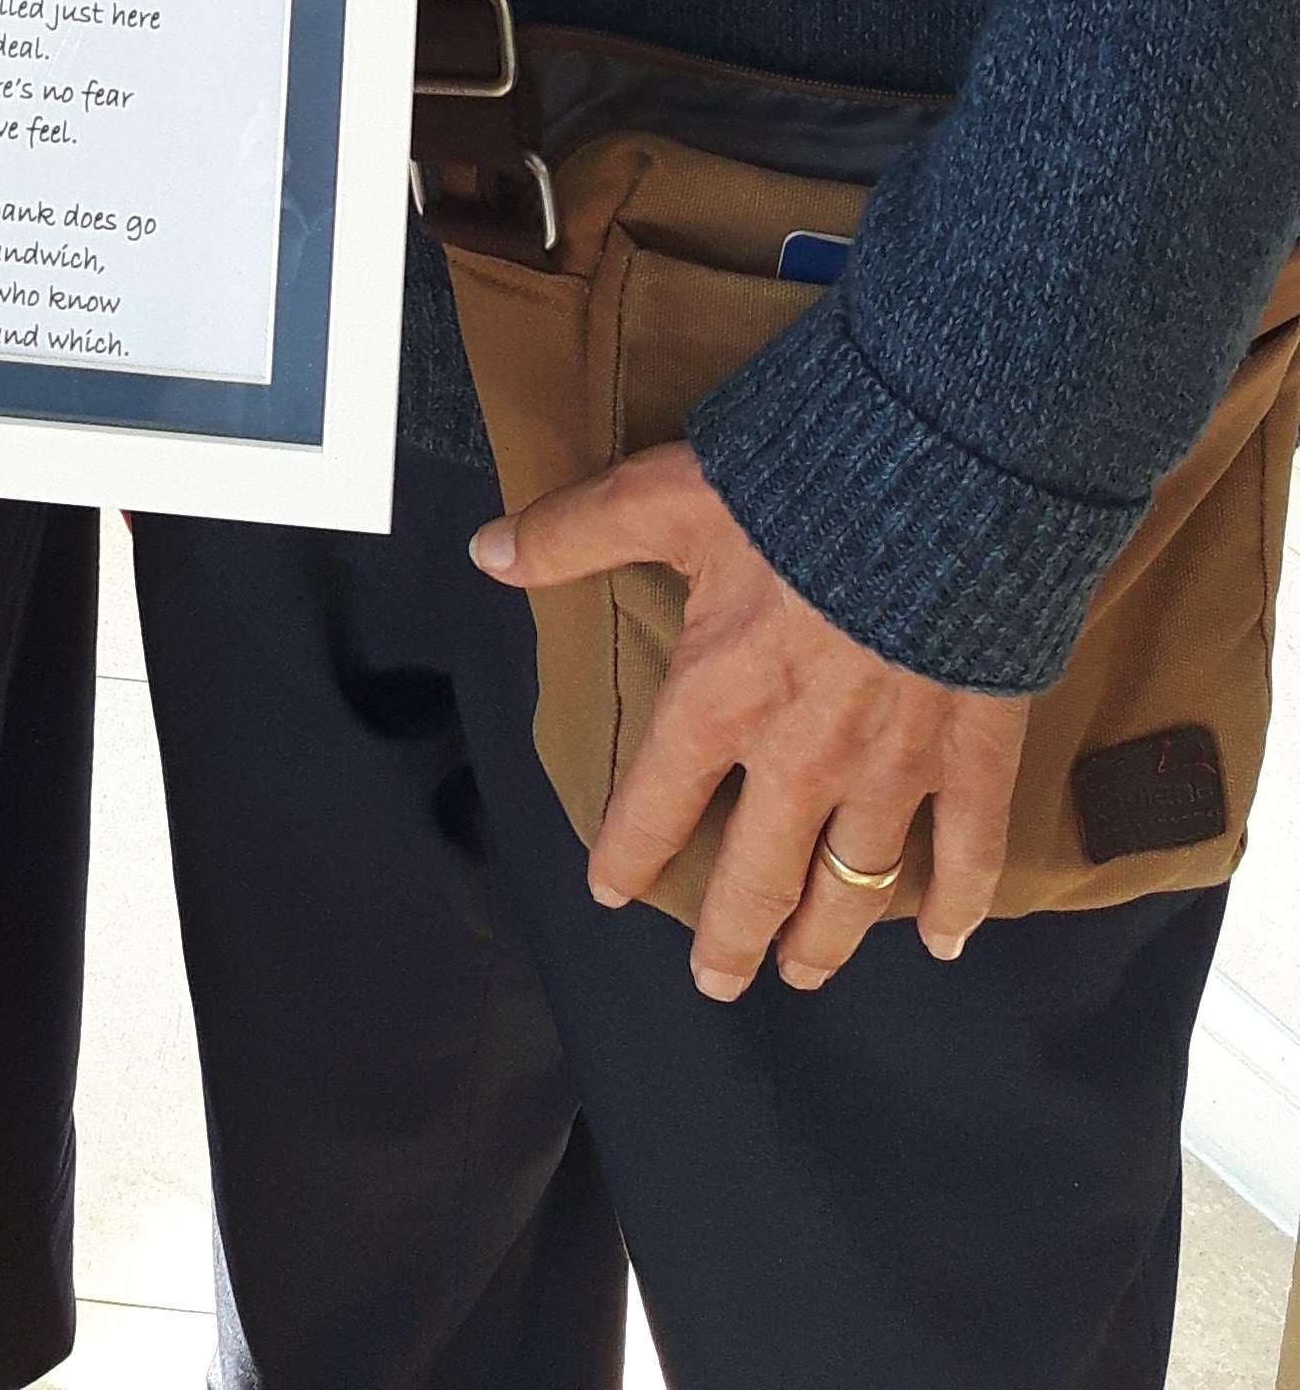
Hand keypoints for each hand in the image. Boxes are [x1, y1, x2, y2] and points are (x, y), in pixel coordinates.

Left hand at [471, 444, 1028, 995]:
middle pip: (758, 878)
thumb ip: (574, 533)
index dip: (629, 853)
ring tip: (806, 971)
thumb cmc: (794, 487)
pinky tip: (948, 940)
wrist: (937, 479)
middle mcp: (801, 759)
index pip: (658, 804)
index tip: (613, 890)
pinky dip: (959, 903)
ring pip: (854, 885)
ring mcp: (892, 766)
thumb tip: (484, 552)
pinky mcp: (973, 752)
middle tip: (718, 979)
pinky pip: (968, 850)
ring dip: (826, 939)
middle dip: (732, 938)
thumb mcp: (665, 495)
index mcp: (720, 701)